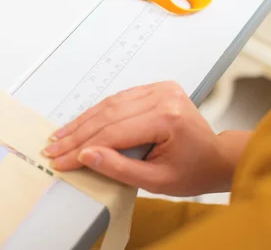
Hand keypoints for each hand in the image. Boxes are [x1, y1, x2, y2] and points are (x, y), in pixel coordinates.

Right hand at [43, 81, 242, 195]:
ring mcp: (158, 90)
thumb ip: (118, 168)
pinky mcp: (153, 89)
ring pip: (108, 105)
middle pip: (107, 116)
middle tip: (54, 149)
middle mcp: (163, 98)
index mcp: (167, 119)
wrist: (216, 158)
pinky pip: (117, 99)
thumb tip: (85, 155)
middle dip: (76, 135)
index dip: (82, 148)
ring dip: (81, 122)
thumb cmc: (193, 171)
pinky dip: (95, 113)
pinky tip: (79, 124)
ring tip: (60, 137)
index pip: (113, 133)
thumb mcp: (157, 180)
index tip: (61, 160)